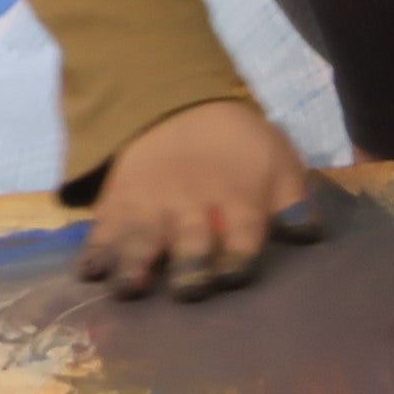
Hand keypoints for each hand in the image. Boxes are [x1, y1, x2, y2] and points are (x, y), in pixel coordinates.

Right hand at [85, 99, 323, 300]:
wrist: (177, 104)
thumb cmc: (238, 145)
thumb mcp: (278, 163)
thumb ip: (294, 202)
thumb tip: (307, 233)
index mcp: (237, 201)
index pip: (242, 236)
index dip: (239, 257)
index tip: (231, 275)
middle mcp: (192, 208)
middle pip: (192, 242)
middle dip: (189, 266)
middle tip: (186, 290)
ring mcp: (151, 207)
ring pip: (143, 238)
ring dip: (135, 264)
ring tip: (127, 287)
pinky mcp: (118, 205)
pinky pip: (103, 230)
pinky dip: (94, 251)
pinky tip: (87, 272)